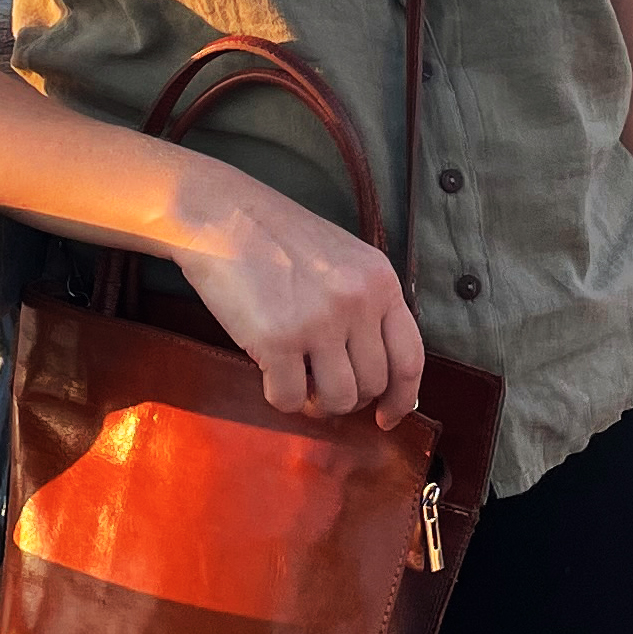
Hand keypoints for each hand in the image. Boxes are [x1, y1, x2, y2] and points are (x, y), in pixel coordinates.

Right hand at [172, 179, 424, 430]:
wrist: (222, 216)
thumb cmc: (278, 237)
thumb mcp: (343, 258)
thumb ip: (366, 304)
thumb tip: (379, 368)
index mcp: (380, 281)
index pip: (409, 357)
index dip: (401, 398)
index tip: (387, 417)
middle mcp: (358, 301)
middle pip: (373, 384)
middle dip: (348, 396)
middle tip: (321, 386)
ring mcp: (319, 321)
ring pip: (338, 399)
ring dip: (317, 402)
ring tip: (298, 380)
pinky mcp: (277, 340)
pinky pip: (290, 399)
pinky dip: (280, 397)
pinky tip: (270, 374)